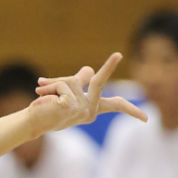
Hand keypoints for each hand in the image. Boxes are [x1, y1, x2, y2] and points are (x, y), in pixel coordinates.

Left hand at [30, 53, 147, 135]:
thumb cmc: (48, 110)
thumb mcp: (67, 95)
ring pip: (69, 80)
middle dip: (108, 68)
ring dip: (53, 83)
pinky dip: (48, 87)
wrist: (30, 123)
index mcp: (93, 110)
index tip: (146, 120)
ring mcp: (79, 109)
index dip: (131, 110)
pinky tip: (40, 99)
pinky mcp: (68, 105)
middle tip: (118, 54)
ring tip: (41, 93)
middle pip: (99, 83)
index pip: (116, 105)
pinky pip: (59, 84)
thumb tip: (89, 70)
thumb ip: (78, 82)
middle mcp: (89, 111)